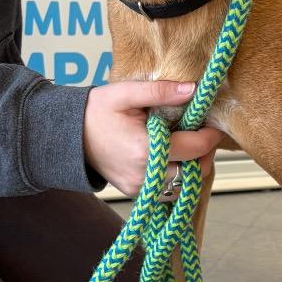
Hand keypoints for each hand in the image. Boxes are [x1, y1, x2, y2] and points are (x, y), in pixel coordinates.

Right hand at [83, 80, 222, 196]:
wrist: (67, 136)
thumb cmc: (95, 112)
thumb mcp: (126, 93)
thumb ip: (161, 91)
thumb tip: (193, 89)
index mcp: (146, 150)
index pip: (195, 148)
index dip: (210, 136)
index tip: (213, 124)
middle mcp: (145, 175)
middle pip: (194, 171)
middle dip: (204, 153)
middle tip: (201, 132)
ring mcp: (140, 187)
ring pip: (184, 185)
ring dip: (192, 167)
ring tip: (187, 144)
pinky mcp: (136, 192)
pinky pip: (168, 190)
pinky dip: (176, 175)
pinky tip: (171, 156)